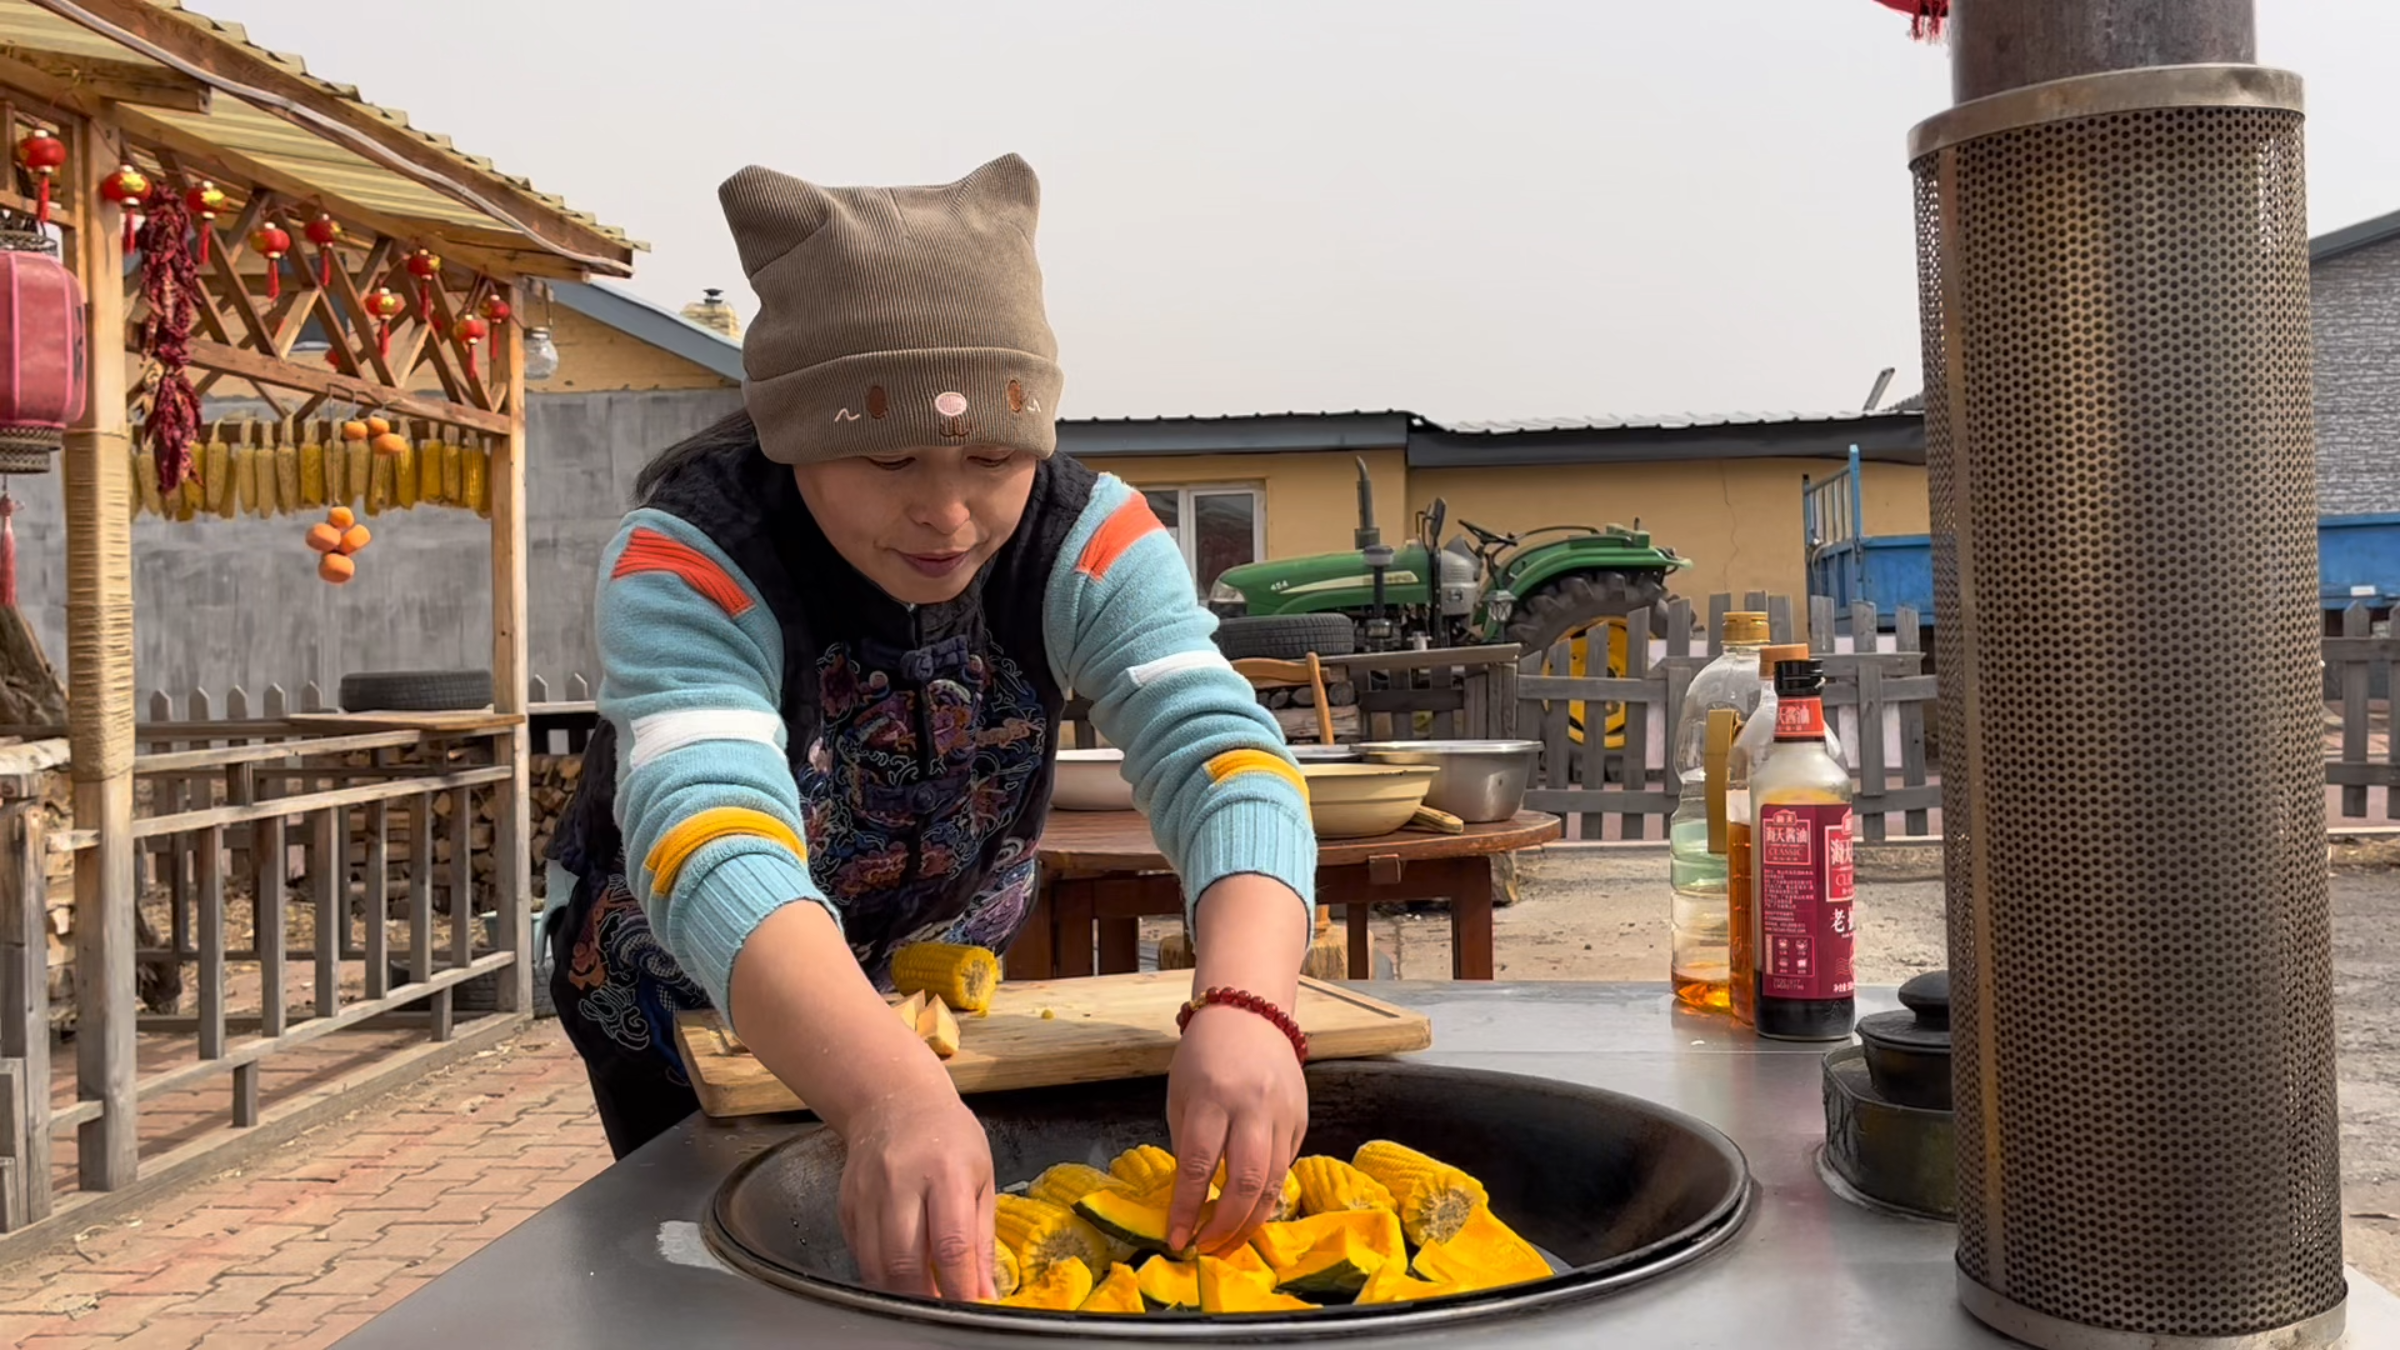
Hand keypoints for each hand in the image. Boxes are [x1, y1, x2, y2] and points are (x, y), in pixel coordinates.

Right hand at [726, 904, 996, 1302]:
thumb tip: (984, 1291)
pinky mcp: (845, 1203)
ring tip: (923, 1299)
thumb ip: (982, 1237)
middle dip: (925, 1297)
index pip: (951, 1241)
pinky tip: (898, 1276)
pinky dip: (878, 1274)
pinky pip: (859, 1253)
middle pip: (905, 1259)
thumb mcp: (981, 1176)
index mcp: (946, 1170)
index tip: (970, 1309)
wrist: (894, 1100)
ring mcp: (866, 1192)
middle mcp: (901, 1180)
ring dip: (899, 1293)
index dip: (959, 1286)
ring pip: (875, 1263)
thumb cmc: (949, 1137)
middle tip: (942, 1312)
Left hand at [1164, 1000, 1307, 1255]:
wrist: (1249, 1013)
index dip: (1186, 1208)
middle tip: (1207, 1247)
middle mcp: (1251, 1105)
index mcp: (1211, 1096)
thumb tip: (1190, 1198)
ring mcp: (1282, 1113)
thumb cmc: (1204, 1055)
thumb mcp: (1180, 1094)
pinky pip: (1286, 1167)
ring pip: (1273, 1182)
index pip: (1198, 1164)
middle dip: (1225, 1224)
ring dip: (1250, 1220)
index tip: (1175, 1238)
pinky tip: (1251, 1210)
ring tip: (1229, 1240)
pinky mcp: (1302, 1119)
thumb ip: (1187, 1143)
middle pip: (1246, 1180)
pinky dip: (1267, 1195)